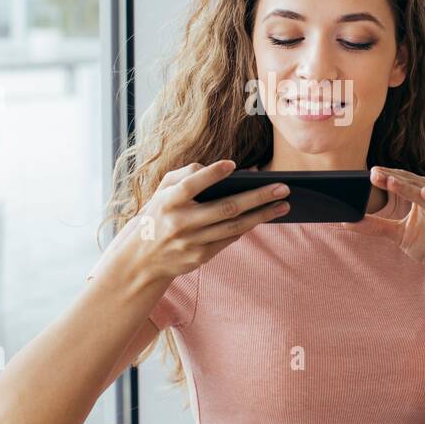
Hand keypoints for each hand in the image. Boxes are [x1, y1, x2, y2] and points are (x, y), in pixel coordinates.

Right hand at [109, 161, 290, 285]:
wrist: (141, 259)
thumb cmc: (158, 214)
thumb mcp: (162, 191)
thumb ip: (185, 175)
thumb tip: (221, 168)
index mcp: (168, 202)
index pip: (190, 185)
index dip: (210, 174)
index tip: (232, 164)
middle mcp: (180, 223)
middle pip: (225, 208)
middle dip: (258, 197)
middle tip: (283, 188)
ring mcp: (192, 243)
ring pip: (233, 227)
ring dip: (262, 215)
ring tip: (283, 204)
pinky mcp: (200, 257)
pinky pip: (229, 240)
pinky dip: (247, 227)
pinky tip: (264, 217)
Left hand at [343, 165, 424, 289]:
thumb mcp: (397, 234)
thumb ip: (375, 226)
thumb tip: (347, 221)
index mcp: (422, 196)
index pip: (404, 180)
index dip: (388, 176)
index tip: (370, 173)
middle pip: (413, 182)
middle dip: (394, 178)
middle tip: (374, 173)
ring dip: (409, 186)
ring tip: (391, 181)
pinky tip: (423, 193)